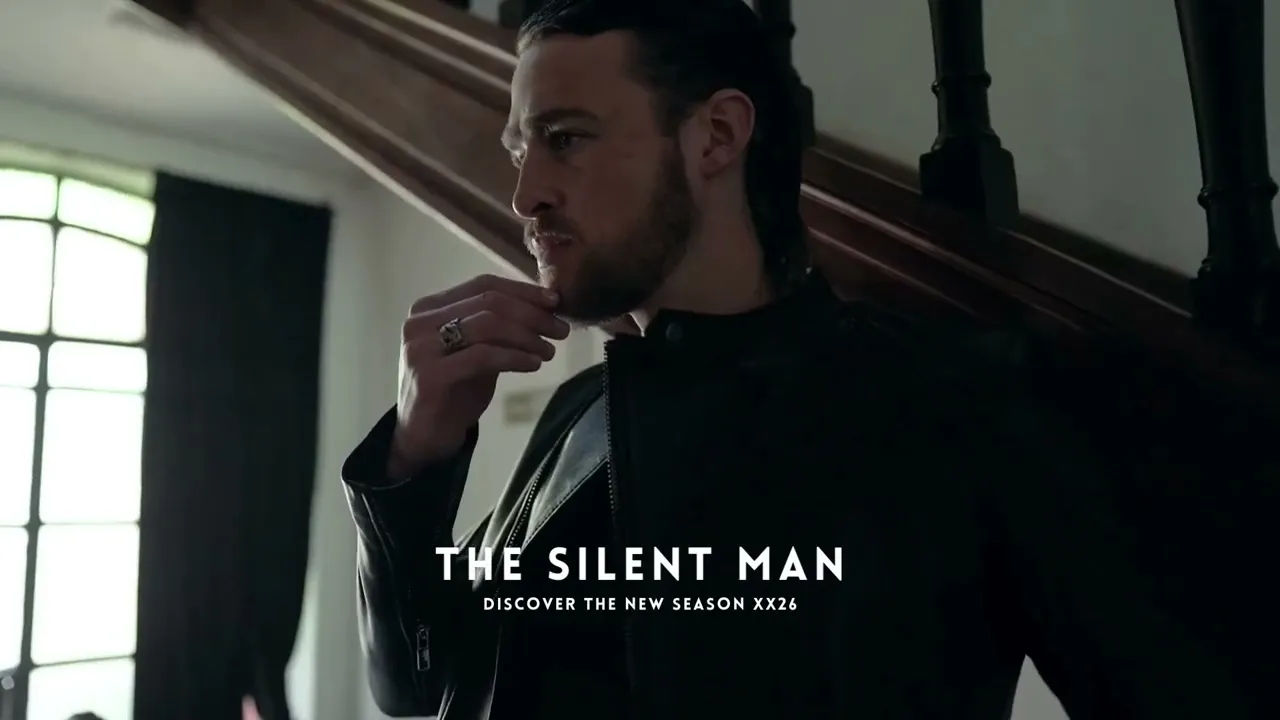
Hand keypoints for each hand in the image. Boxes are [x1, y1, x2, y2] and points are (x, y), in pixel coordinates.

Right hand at [389, 274, 569, 476]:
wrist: (421, 438)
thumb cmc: (452, 393)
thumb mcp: (476, 352)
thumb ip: (498, 328)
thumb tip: (545, 308)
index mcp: (429, 307)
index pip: (483, 285)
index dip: (523, 291)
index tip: (556, 302)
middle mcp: (420, 321)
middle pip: (489, 302)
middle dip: (532, 314)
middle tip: (561, 330)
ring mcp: (421, 347)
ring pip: (488, 324)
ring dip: (527, 336)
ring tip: (548, 351)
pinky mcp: (429, 375)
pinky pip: (483, 356)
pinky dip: (514, 357)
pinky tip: (533, 364)